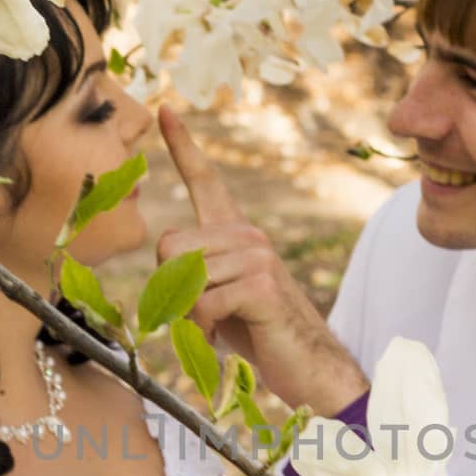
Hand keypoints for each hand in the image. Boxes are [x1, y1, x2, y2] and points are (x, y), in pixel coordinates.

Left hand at [155, 106, 368, 415]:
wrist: (311, 365)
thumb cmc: (259, 332)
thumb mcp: (217, 295)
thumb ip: (191, 272)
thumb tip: (165, 257)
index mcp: (236, 232)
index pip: (205, 180)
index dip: (182, 146)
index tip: (164, 110)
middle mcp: (248, 233)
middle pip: (168, 244)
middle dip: (171, 288)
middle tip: (200, 316)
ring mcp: (257, 255)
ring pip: (183, 276)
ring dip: (189, 315)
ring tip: (217, 329)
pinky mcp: (261, 284)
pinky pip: (202, 303)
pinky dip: (203, 330)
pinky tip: (222, 338)